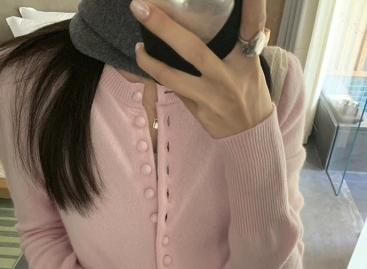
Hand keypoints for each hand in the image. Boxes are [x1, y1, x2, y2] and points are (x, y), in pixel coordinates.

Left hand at [130, 0, 273, 138]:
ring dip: (150, 62)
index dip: (251, 5)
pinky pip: (175, 91)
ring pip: (173, 76)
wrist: (250, 134)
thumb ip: (245, 44)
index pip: (252, 25)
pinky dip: (161, 77)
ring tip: (138, 48)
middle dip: (164, 27)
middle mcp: (228, 77)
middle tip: (140, 7)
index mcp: (247, 59)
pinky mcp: (200, 111)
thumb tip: (244, 17)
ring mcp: (211, 96)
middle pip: (193, 49)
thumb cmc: (251, 94)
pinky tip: (151, 66)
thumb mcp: (253, 67)